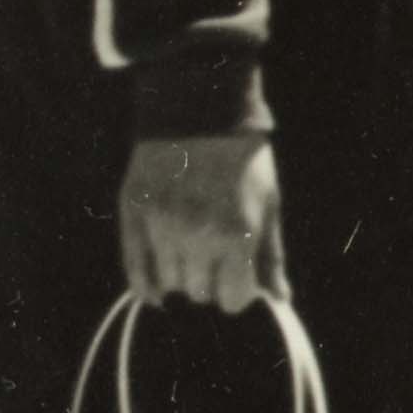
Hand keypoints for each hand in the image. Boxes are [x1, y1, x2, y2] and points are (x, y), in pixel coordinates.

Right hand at [118, 127, 282, 310]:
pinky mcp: (133, 214)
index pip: (233, 298)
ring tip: (190, 252)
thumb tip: (280, 300)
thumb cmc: (243, 162)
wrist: (199, 112)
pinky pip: (134, 268)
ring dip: (182, 276)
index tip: (239, 280)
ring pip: (169, 284)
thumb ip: (271, 257)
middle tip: (215, 259)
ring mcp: (160, 226)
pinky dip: (145, 284)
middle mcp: (196, 237)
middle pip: (200, 294)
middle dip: (211, 282)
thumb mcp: (269, 205)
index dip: (238, 292)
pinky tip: (155, 290)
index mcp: (237, 235)